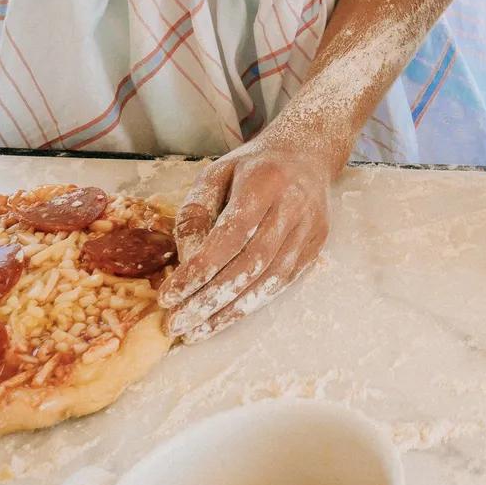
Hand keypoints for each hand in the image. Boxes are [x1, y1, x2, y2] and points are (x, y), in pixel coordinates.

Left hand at [158, 138, 337, 340]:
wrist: (307, 153)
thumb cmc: (253, 167)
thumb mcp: (216, 173)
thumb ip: (196, 212)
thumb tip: (186, 260)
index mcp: (265, 181)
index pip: (231, 234)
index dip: (199, 269)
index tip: (168, 296)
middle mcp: (293, 204)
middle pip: (251, 262)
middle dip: (210, 299)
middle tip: (177, 323)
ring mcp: (309, 226)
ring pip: (270, 279)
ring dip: (230, 310)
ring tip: (197, 331)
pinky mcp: (317, 243)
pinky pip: (283, 282)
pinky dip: (253, 304)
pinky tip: (225, 317)